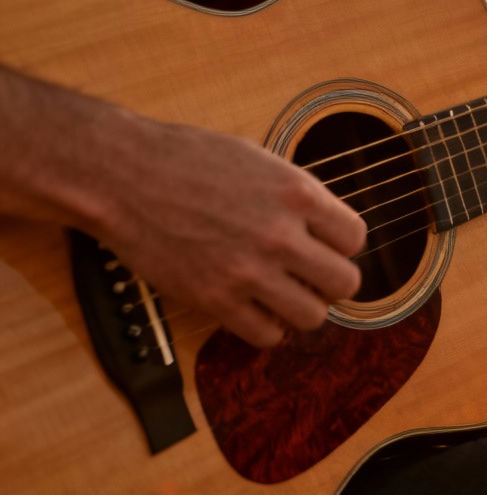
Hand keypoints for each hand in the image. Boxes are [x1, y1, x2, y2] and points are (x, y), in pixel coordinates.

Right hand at [99, 117, 366, 347]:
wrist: (124, 176)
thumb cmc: (188, 159)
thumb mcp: (259, 160)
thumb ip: (298, 196)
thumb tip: (329, 227)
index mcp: (296, 193)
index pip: (355, 238)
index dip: (342, 244)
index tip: (323, 244)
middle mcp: (279, 234)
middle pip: (345, 283)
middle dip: (330, 281)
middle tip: (309, 275)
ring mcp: (248, 270)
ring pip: (312, 316)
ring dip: (302, 308)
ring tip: (282, 294)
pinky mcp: (215, 300)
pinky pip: (267, 335)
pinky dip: (266, 327)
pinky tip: (253, 309)